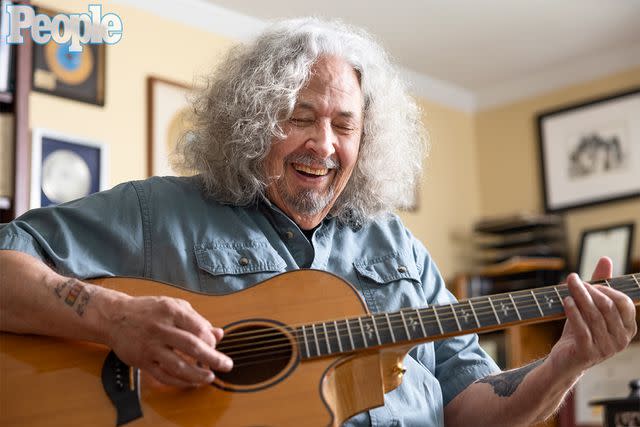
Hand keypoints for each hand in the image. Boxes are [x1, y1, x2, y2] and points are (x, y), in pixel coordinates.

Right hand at [105, 294, 232, 386]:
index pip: (198, 328)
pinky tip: (190, 382)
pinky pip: (163, 376)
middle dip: (213, 358)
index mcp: (171, 311)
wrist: (115, 317)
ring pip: (178, 365)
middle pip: (192, 347)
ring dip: (197, 374)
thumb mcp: (174, 306)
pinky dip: (179, 382)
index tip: (215, 346)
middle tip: (226, 365)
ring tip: (210, 378)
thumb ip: (197, 319)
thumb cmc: (148, 311)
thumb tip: (219, 334)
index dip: (211, 340)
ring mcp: (150, 347)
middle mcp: (161, 329)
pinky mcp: (142, 361)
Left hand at [549, 257, 636, 376]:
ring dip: (579, 296)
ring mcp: (606, 348)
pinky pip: (582, 328)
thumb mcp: (591, 307)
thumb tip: (606, 258)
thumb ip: (601, 284)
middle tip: (573, 280)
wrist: (565, 360)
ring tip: (568, 285)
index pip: (624, 303)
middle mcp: (621, 340)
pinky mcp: (588, 353)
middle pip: (606, 306)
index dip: (607, 289)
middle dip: (589, 289)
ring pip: (593, 315)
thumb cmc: (581, 330)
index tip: (591, 282)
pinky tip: (566, 301)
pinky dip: (573, 311)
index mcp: (628, 329)